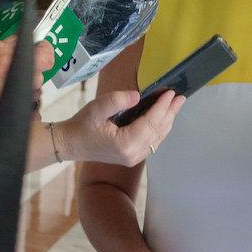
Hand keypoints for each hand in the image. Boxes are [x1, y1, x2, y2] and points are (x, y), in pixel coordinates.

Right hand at [0, 32, 54, 129]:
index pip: (44, 58)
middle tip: (10, 61)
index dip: (42, 51)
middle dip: (28, 69)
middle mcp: (6, 89)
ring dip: (13, 85)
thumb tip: (7, 46)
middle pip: (36, 79)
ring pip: (20, 96)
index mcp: (4, 64)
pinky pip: (1, 107)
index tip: (36, 48)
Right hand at [55, 90, 183, 165]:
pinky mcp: (133, 157)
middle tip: (180, 97)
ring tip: (175, 105)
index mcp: (125, 143)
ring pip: (158, 138)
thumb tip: (138, 96)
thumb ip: (118, 100)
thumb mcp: (97, 108)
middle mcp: (133, 154)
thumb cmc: (82, 125)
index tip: (170, 93)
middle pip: (158, 131)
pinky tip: (163, 118)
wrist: (71, 144)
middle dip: (170, 113)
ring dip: (167, 120)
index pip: (150, 123)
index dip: (162, 107)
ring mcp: (134, 158)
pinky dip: (160, 129)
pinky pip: (152, 142)